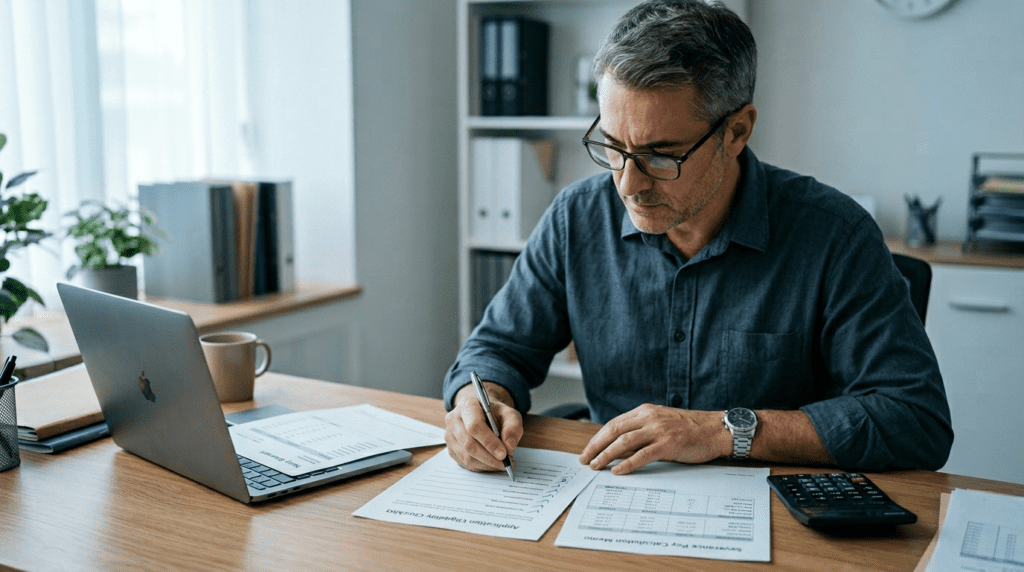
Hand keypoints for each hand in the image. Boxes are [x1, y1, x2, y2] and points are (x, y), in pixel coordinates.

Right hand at [444, 381, 522, 472]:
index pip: (474, 426)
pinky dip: (480, 467)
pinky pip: (464, 463)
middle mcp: (454, 419)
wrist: (483, 414)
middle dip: (489, 457)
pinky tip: (491, 464)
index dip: (489, 442)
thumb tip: (509, 446)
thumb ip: (513, 427)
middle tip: (505, 463)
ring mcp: (449, 435)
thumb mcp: (510, 414)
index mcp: (467, 405)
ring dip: (486, 464)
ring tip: (501, 464)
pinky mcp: (450, 448)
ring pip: (466, 456)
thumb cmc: (496, 414)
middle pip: (468, 444)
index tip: (504, 454)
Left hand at [579, 404, 730, 474]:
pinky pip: (642, 455)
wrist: (716, 429)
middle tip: (584, 459)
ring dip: (606, 455)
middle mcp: (649, 417)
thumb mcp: (662, 422)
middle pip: (614, 430)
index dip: (598, 437)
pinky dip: (627, 464)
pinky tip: (618, 471)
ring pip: (624, 442)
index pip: (614, 423)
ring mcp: (659, 430)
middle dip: (595, 446)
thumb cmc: (690, 428)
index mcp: (645, 411)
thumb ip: (643, 429)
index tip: (588, 450)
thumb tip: (620, 446)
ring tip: (595, 466)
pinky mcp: (669, 444)